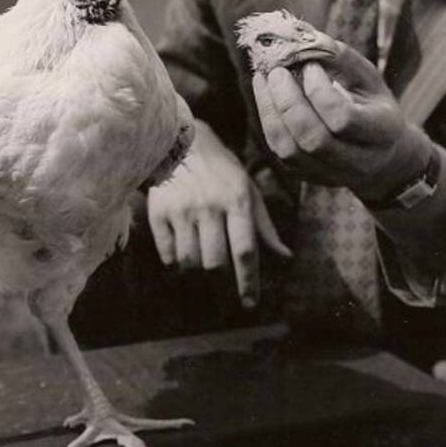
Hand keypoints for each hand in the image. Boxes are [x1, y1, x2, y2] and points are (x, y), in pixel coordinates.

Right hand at [148, 120, 290, 307]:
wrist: (180, 141)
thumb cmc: (222, 171)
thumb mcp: (249, 191)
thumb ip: (264, 227)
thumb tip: (286, 258)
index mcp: (238, 200)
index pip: (245, 250)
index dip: (248, 282)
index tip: (250, 304)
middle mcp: (210, 206)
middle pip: (215, 263)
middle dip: (221, 286)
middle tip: (224, 297)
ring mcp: (182, 210)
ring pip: (190, 262)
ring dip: (197, 277)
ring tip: (203, 277)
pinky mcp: (159, 212)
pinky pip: (167, 254)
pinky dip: (175, 266)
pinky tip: (182, 263)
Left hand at [251, 43, 432, 202]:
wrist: (381, 156)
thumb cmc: (372, 107)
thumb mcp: (368, 79)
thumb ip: (340, 58)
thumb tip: (301, 35)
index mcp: (382, 132)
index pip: (344, 119)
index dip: (320, 92)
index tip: (310, 66)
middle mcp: (358, 161)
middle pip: (314, 139)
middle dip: (289, 102)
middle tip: (276, 71)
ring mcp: (332, 174)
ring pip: (291, 151)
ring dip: (271, 111)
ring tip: (264, 79)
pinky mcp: (309, 176)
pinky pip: (281, 152)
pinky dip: (268, 120)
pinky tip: (264, 94)